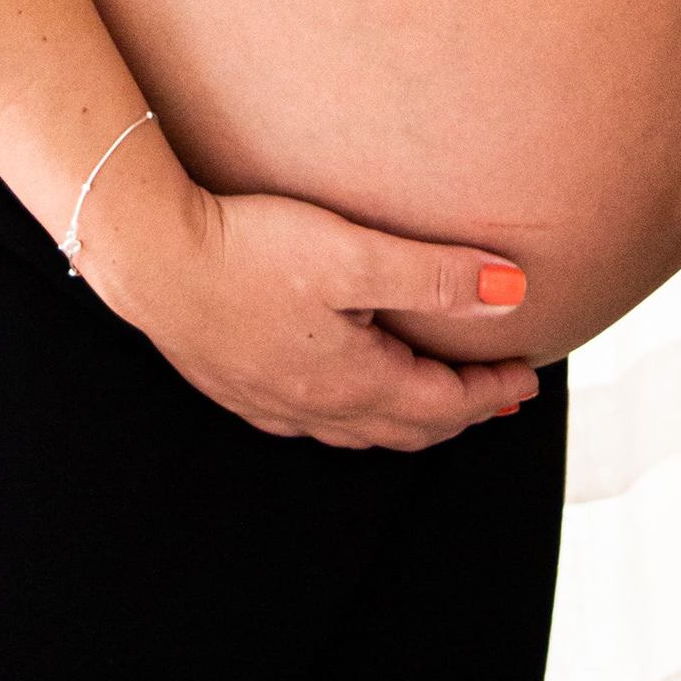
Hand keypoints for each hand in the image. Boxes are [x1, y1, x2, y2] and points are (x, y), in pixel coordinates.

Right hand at [82, 177, 538, 450]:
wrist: (153, 259)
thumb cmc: (251, 252)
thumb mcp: (356, 255)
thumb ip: (436, 275)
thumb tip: (513, 293)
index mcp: (355, 383)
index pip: (444, 404)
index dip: (492, 392)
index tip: (527, 378)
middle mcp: (317, 408)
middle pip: (408, 428)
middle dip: (459, 413)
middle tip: (497, 396)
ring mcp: (275, 404)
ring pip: (361, 429)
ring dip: (410, 417)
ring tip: (434, 400)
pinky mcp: (242, 386)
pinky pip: (318, 419)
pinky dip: (358, 413)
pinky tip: (348, 390)